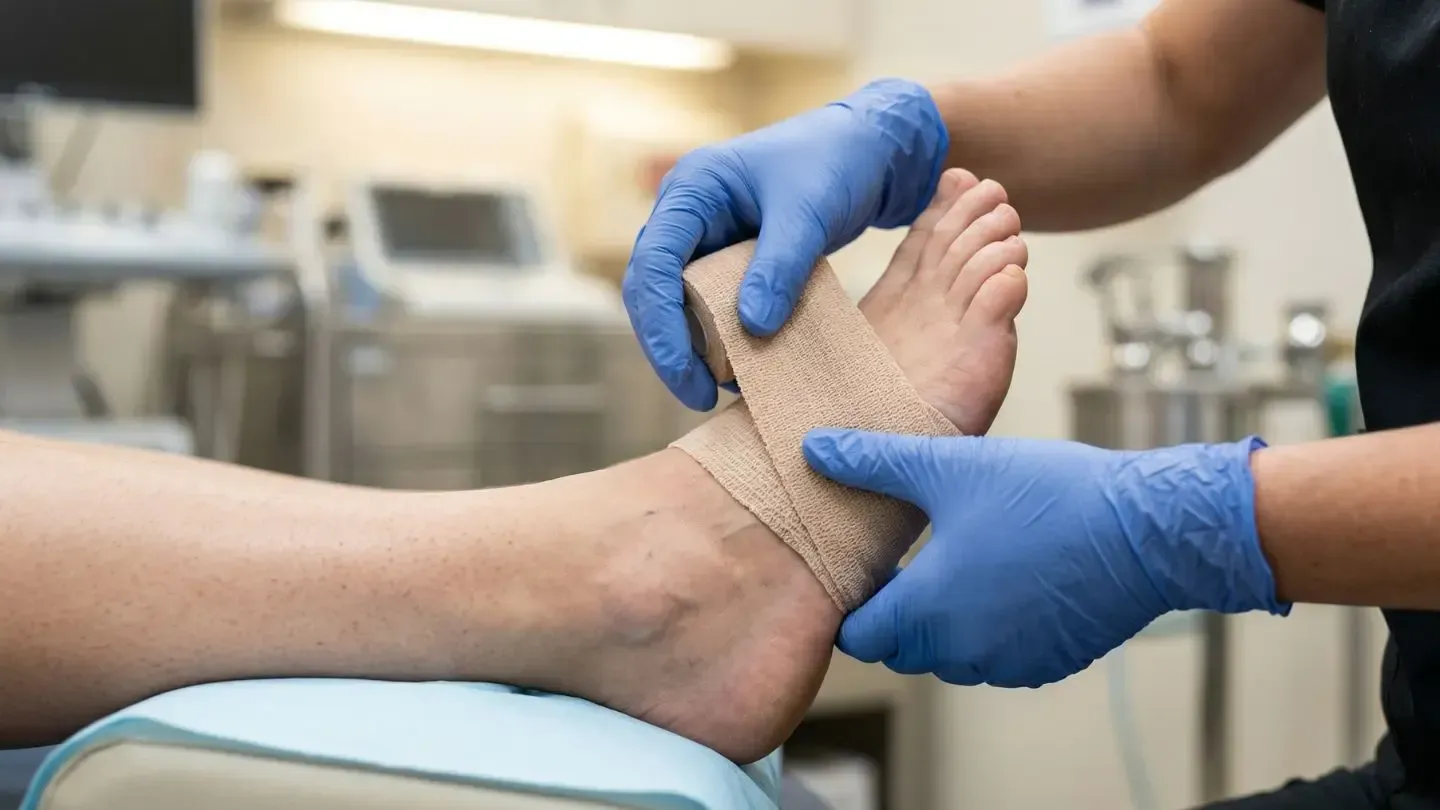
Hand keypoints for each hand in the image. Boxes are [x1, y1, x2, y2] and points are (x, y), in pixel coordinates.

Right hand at [623, 79, 949, 410]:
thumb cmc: (837, 162)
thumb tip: (751, 328)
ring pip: (680, 304)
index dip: (660, 326)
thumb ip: (779, 267)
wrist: (872, 150)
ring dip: (697, 347)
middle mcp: (687, 215)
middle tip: (700, 397)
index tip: (687, 376)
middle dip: (671, 348)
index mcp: (691, 189)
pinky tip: (750, 368)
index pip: (651, 264)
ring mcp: (706, 238)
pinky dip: (725, 337)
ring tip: (729, 389)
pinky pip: (714, 305)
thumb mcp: (809, 213)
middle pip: (653, 292)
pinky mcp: (731, 260)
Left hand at [802, 430, 1287, 687]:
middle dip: (894, 613)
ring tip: (961, 559)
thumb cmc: (1048, 495)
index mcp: (927, 611)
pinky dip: (991, 628)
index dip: (853, 605)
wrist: (1148, 529)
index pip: (857, 638)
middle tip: (909, 559)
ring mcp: (1008, 664)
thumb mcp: (947, 465)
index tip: (866, 568)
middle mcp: (962, 651)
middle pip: (899, 649)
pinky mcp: (1048, 664)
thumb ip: (872, 462)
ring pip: (948, 656)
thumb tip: (814, 448)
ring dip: (943, 623)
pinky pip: (997, 657)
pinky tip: (1008, 575)